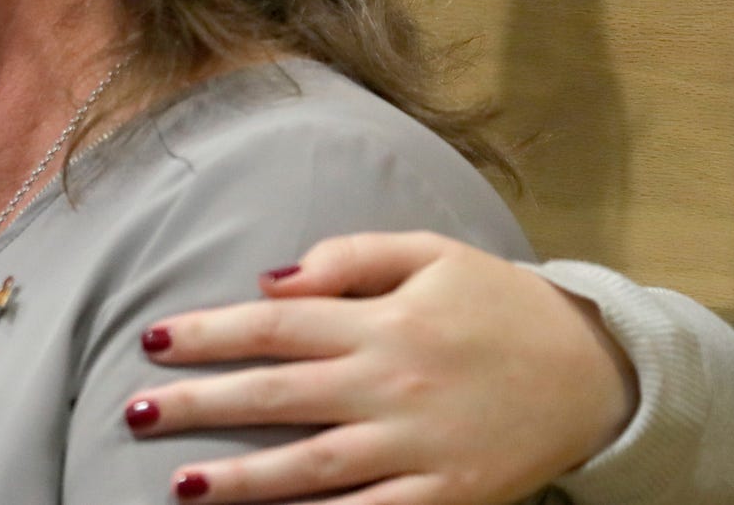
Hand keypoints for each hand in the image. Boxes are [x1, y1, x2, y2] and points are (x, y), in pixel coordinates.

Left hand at [124, 232, 638, 504]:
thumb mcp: (433, 253)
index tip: (153, 339)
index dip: (210, 332)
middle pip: (278, 393)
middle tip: (136, 410)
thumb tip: (272, 280)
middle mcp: (392, 383)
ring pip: (313, 467)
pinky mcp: (445, 494)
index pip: (276, 324)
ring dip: (242, 479)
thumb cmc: (502, 304)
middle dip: (200, 404)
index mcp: (384, 321)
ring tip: (181, 485)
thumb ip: (350, 257)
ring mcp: (417, 446)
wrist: (597, 370)